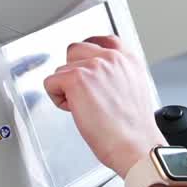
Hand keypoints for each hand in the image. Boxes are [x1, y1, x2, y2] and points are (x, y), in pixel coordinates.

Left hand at [43, 36, 163, 176]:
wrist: (135, 146)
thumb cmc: (134, 130)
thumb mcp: (134, 89)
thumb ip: (118, 74)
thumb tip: (97, 77)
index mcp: (128, 59)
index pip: (101, 40)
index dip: (87, 55)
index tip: (84, 67)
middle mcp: (112, 57)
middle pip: (75, 50)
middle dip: (73, 71)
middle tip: (84, 95)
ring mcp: (94, 66)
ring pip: (61, 69)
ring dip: (66, 88)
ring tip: (84, 107)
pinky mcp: (77, 79)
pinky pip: (50, 82)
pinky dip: (57, 98)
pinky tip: (74, 110)